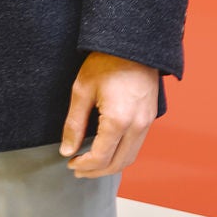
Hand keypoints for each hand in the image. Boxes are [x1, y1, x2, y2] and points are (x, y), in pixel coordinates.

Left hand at [61, 51, 160, 178]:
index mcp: (118, 121)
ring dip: (110, 166)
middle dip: (95, 171)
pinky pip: (136, 146)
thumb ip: (73, 125)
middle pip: (117, 164)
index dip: (83, 165)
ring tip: (91, 164)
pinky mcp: (150, 118)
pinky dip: (121, 154)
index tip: (69, 162)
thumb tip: (67, 151)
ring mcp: (147, 123)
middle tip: (77, 169)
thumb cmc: (106, 62)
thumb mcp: (82, 91)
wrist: (133, 45)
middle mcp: (137, 126)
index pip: (100, 158)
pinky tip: (107, 150)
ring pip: (129, 158)